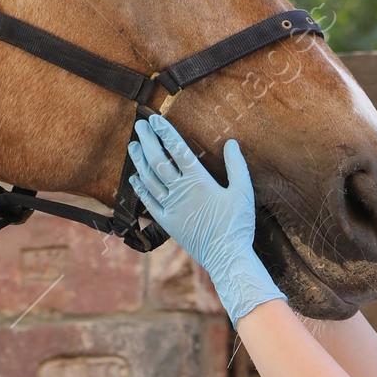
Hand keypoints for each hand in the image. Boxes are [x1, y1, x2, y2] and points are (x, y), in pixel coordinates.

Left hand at [127, 113, 284, 325]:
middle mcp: (180, 191)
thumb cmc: (237, 225)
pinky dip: (140, 188)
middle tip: (140, 126)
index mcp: (199, 181)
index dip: (165, 132)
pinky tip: (134, 178)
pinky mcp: (167, 222)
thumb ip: (236, 166)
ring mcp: (171, 207)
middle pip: (158, 160)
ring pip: (149, 179)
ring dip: (139, 161)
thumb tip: (231, 142)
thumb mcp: (243, 192)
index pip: (178, 149)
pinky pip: (148, 202)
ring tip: (133, 146)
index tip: (155, 120)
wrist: (226, 257)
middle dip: (148, 141)